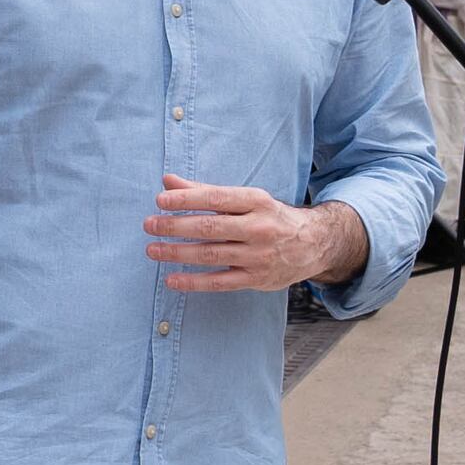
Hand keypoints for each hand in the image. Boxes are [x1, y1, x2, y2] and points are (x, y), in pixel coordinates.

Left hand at [146, 179, 370, 294]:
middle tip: (149, 224)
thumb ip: (205, 191)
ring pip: (211, 255)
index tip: (160, 200)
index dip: (187, 199)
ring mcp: (258, 256)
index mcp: (257, 201)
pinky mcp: (256, 279)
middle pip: (211, 228)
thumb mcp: (246, 199)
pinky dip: (194, 282)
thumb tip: (168, 182)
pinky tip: (172, 279)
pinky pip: (220, 282)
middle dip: (176, 226)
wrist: (314, 243)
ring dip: (178, 253)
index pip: (217, 198)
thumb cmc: (271, 216)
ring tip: (153, 249)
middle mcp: (259, 228)